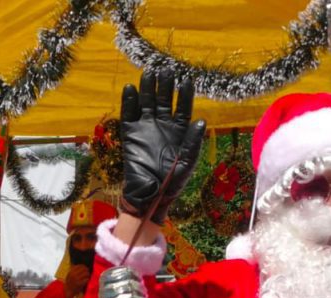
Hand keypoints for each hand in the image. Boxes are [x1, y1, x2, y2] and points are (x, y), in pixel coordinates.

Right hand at [64, 265, 90, 296]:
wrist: (67, 291)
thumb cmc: (69, 282)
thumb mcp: (69, 275)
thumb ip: (73, 270)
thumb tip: (81, 265)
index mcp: (71, 271)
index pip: (80, 266)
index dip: (84, 266)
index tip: (85, 268)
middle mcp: (73, 275)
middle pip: (84, 269)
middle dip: (87, 270)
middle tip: (87, 272)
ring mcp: (77, 279)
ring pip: (86, 274)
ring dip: (88, 275)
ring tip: (87, 276)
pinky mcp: (80, 284)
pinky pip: (86, 279)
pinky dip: (87, 279)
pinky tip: (86, 280)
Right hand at [120, 71, 206, 225]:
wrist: (150, 195)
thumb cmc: (172, 181)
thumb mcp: (188, 162)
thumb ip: (193, 142)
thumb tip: (201, 121)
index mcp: (179, 130)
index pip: (183, 107)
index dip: (184, 94)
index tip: (186, 80)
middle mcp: (162, 125)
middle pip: (163, 100)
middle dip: (165, 85)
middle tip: (165, 70)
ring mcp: (145, 128)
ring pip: (146, 103)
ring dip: (148, 88)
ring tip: (149, 73)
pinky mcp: (130, 134)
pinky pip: (129, 115)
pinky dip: (129, 102)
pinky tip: (130, 89)